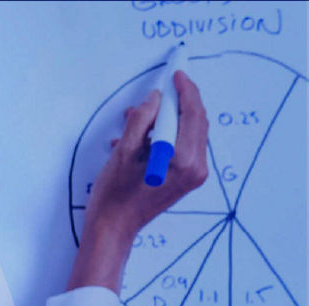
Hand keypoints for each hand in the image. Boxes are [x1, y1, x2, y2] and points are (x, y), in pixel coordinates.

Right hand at [69, 70, 209, 292]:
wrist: (113, 228)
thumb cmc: (114, 195)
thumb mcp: (122, 153)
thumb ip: (141, 122)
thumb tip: (155, 99)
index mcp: (183, 160)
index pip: (192, 115)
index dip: (185, 91)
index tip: (176, 74)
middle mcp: (196, 167)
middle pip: (195, 123)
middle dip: (178, 103)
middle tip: (161, 89)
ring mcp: (193, 175)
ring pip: (188, 134)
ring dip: (166, 120)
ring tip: (136, 117)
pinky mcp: (186, 179)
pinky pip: (182, 147)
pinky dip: (164, 135)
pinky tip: (138, 137)